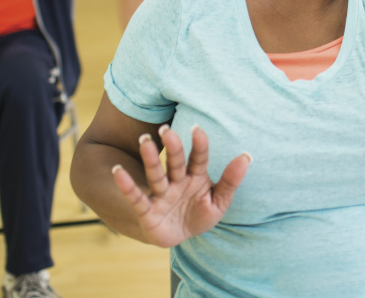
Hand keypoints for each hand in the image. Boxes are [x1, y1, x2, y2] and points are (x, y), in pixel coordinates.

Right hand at [112, 125, 250, 247]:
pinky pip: (137, 198)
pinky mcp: (148, 211)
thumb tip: (246, 156)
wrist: (180, 236)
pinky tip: (118, 172)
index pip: (198, 157)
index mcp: (196, 176)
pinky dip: (127, 186)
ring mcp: (162, 194)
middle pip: (175, 161)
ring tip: (145, 140)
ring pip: (156, 174)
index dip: (199, 144)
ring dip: (151, 158)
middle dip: (172, 146)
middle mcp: (177, 181)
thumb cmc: (200, 213)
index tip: (197, 128)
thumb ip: (231, 180)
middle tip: (167, 129)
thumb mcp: (219, 201)